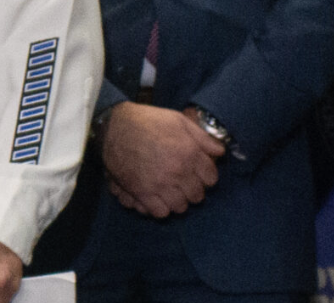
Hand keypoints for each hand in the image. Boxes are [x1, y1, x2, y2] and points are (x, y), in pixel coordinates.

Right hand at [100, 101, 224, 217]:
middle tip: (182, 182)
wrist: (114, 126)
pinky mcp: (142, 192)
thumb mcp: (178, 120)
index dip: (205, 175)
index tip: (197, 172)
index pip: (211, 179)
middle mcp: (178, 172)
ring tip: (170, 191)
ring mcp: (160, 184)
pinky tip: (157, 197)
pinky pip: (160, 212)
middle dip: (192, 189)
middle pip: (197, 195)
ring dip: (177, 200)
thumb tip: (220, 152)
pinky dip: (161, 207)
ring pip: (180, 206)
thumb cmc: (147, 121)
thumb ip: (202, 137)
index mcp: (189, 153)